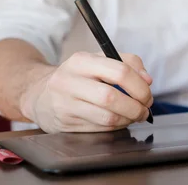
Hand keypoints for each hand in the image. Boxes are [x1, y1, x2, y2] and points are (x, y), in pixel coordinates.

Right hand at [19, 51, 153, 132]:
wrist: (39, 94)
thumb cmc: (78, 76)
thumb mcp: (99, 60)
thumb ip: (128, 63)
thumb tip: (147, 80)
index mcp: (81, 61)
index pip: (119, 71)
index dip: (139, 85)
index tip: (147, 93)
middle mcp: (69, 82)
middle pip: (111, 97)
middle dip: (135, 106)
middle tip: (145, 108)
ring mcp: (64, 105)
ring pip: (107, 117)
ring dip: (128, 119)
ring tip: (135, 115)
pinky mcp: (64, 124)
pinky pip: (100, 129)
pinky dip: (116, 126)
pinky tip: (119, 120)